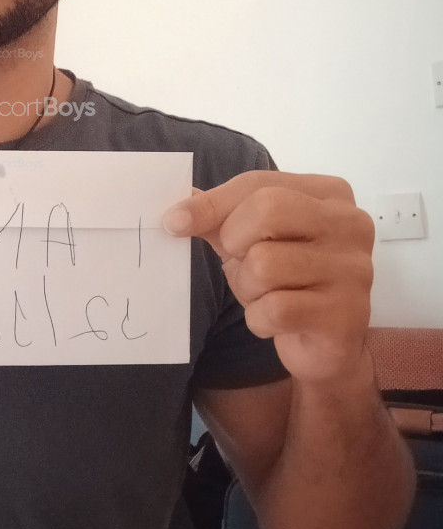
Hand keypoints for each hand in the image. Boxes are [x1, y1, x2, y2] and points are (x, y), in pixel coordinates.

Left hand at [163, 171, 375, 384]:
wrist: (325, 344)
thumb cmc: (287, 281)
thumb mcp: (251, 238)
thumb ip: (219, 216)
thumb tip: (178, 206)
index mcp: (329, 194)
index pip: (258, 184)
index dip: (210, 204)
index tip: (174, 222)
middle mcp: (350, 225)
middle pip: (267, 211)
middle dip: (235, 242)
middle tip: (240, 262)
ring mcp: (354, 269)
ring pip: (266, 264)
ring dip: (248, 287)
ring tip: (265, 294)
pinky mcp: (346, 314)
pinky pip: (276, 309)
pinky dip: (260, 319)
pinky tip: (276, 320)